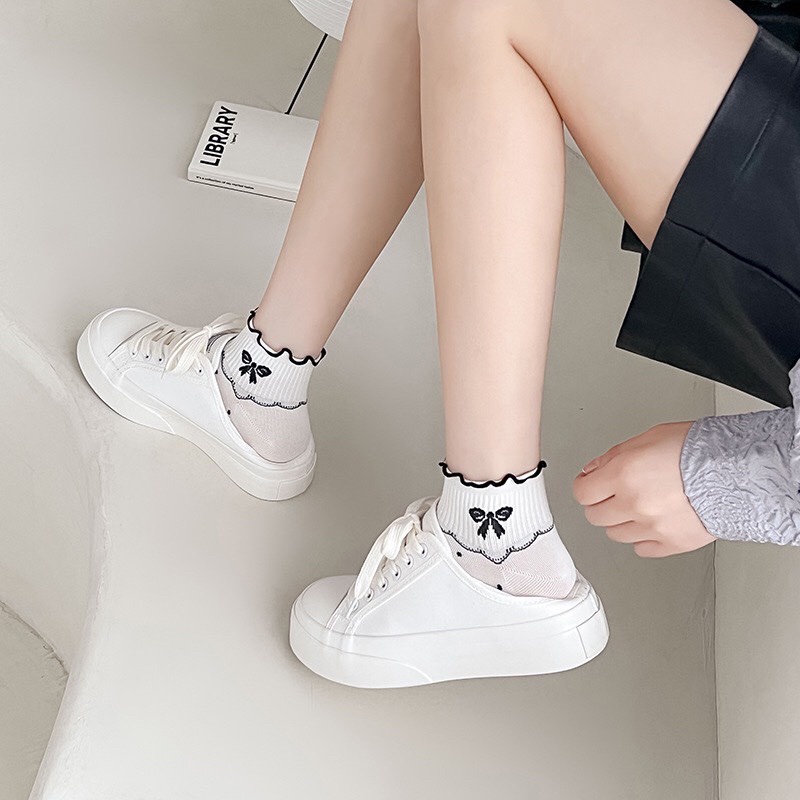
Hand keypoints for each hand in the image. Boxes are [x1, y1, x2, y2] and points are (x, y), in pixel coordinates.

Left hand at [572, 421, 716, 557]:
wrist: (741, 471)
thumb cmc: (700, 449)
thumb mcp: (649, 437)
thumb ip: (614, 456)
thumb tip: (593, 470)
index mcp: (623, 475)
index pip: (583, 493)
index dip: (586, 487)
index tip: (590, 484)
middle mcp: (634, 504)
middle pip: (595, 516)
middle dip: (601, 504)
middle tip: (614, 494)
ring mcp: (652, 528)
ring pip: (616, 535)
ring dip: (621, 521)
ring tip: (639, 506)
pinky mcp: (672, 544)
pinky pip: (643, 549)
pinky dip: (644, 538)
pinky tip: (653, 523)